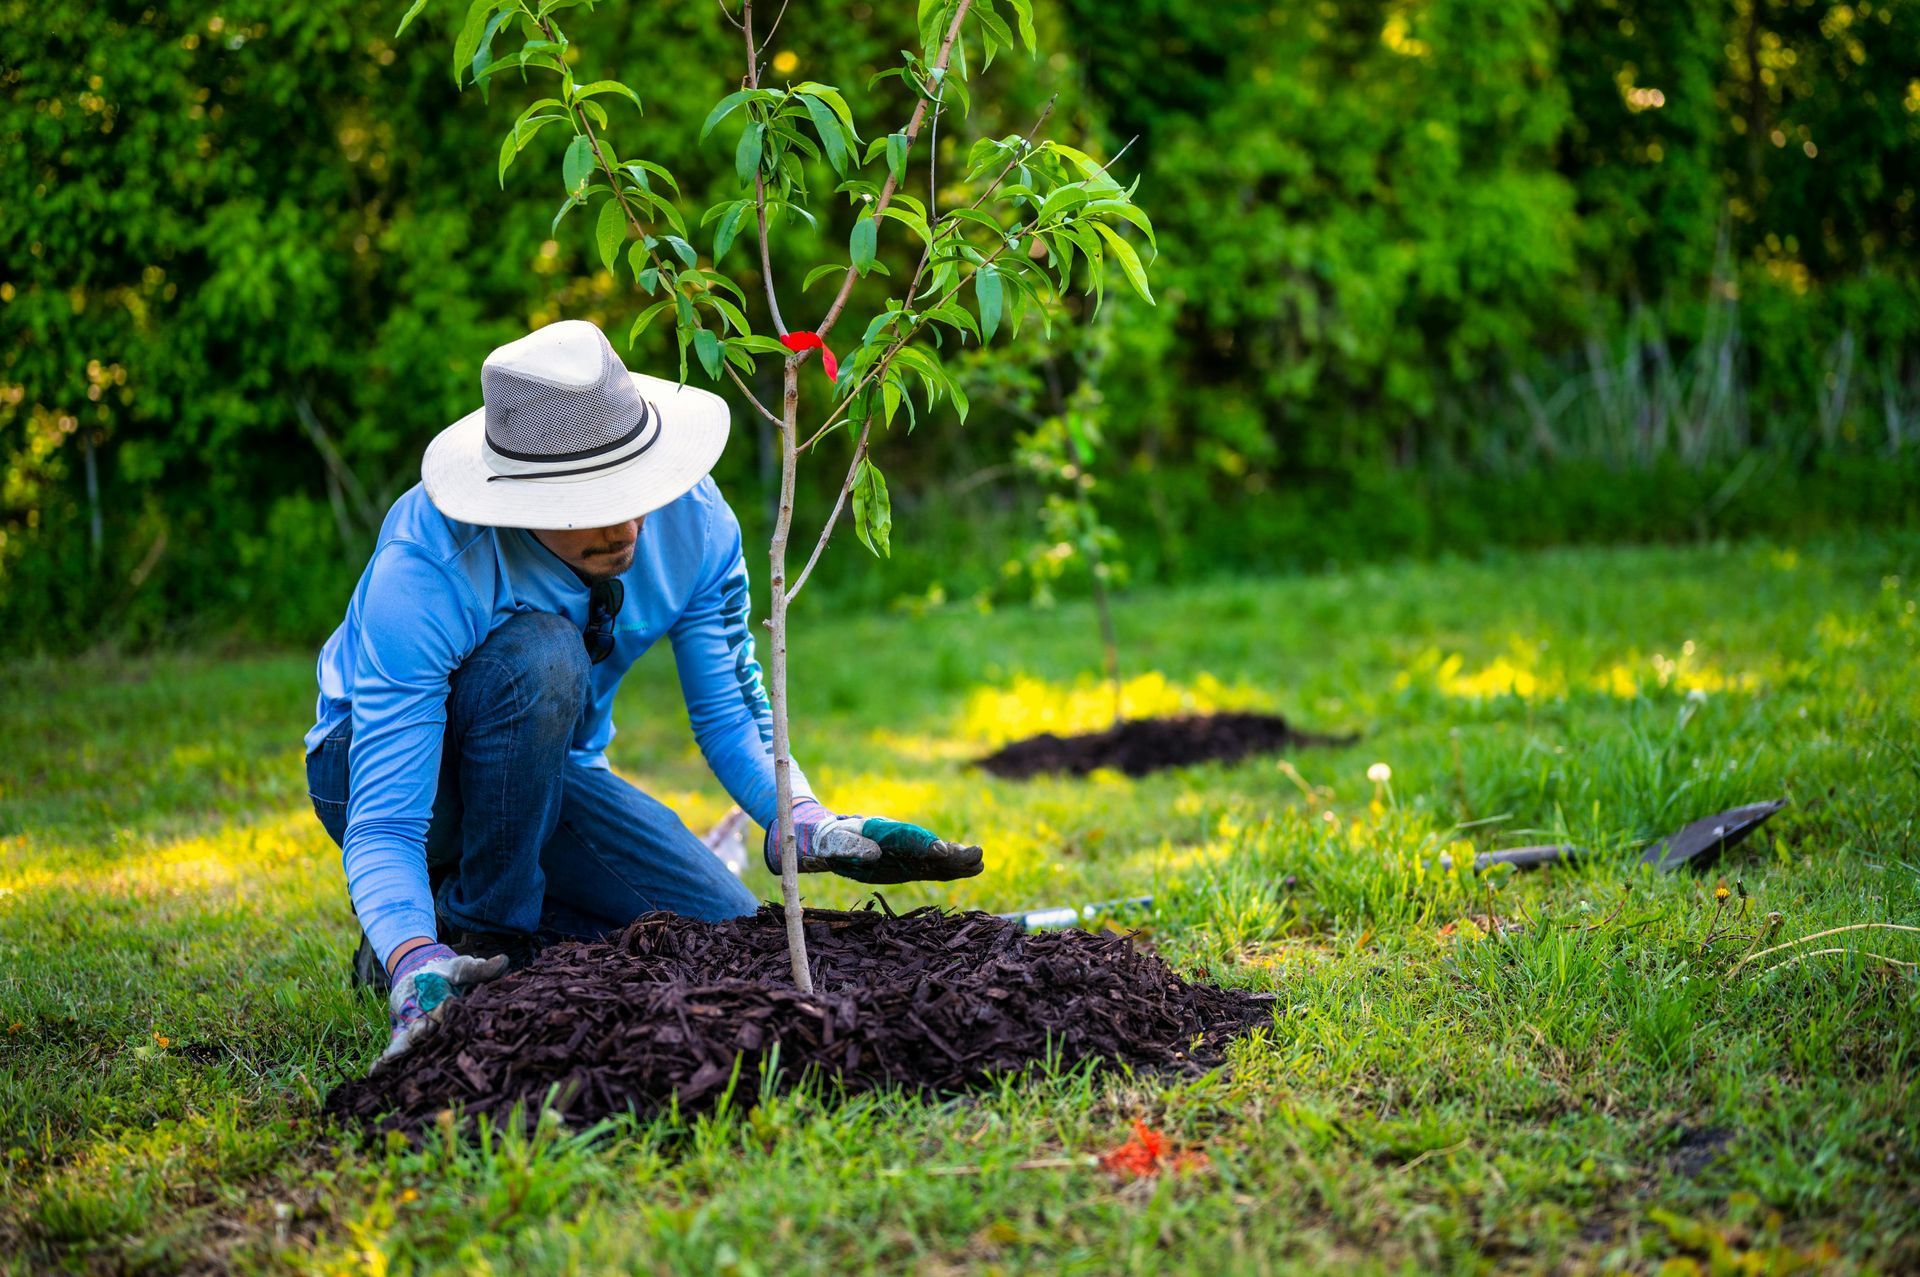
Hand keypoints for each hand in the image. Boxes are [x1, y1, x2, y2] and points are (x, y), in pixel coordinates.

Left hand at [376, 943, 508, 1065]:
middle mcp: (440, 1028)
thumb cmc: (448, 971)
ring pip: (414, 1046)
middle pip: (434, 1037)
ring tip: (390, 1060)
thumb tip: (503, 961)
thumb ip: (480, 969)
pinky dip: (386, 1060)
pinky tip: (375, 1072)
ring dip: (404, 1051)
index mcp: (457, 1014)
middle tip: (419, 1031)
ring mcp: (421, 1033)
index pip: (456, 1019)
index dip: (450, 1015)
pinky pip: (396, 1049)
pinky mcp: (403, 1034)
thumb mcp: (463, 967)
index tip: (445, 1005)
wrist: (421, 971)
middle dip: (425, 1036)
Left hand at [765, 798, 984, 884]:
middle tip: (976, 854)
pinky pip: (932, 867)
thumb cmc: (828, 839)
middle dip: (951, 851)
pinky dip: (950, 868)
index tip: (940, 850)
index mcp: (880, 831)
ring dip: (957, 860)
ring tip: (979, 863)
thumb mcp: (832, 841)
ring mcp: (905, 852)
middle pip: (928, 846)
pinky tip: (970, 869)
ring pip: (935, 857)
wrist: (828, 838)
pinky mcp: (908, 864)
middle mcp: (898, 840)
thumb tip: (873, 853)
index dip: (924, 843)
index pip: (906, 837)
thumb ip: (849, 845)